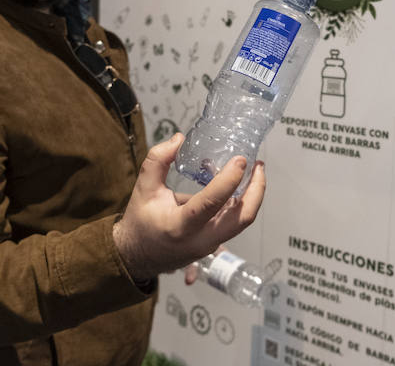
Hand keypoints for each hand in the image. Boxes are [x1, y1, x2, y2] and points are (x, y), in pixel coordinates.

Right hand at [112, 133, 265, 280]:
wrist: (136, 256)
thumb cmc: (140, 222)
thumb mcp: (143, 188)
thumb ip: (158, 160)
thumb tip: (179, 139)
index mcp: (180, 226)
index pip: (211, 203)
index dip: (229, 180)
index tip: (240, 160)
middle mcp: (200, 239)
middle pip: (242, 218)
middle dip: (257, 190)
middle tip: (258, 165)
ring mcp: (210, 245)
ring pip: (242, 222)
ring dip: (253, 196)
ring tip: (254, 171)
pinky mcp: (214, 244)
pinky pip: (234, 223)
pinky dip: (242, 203)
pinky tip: (240, 185)